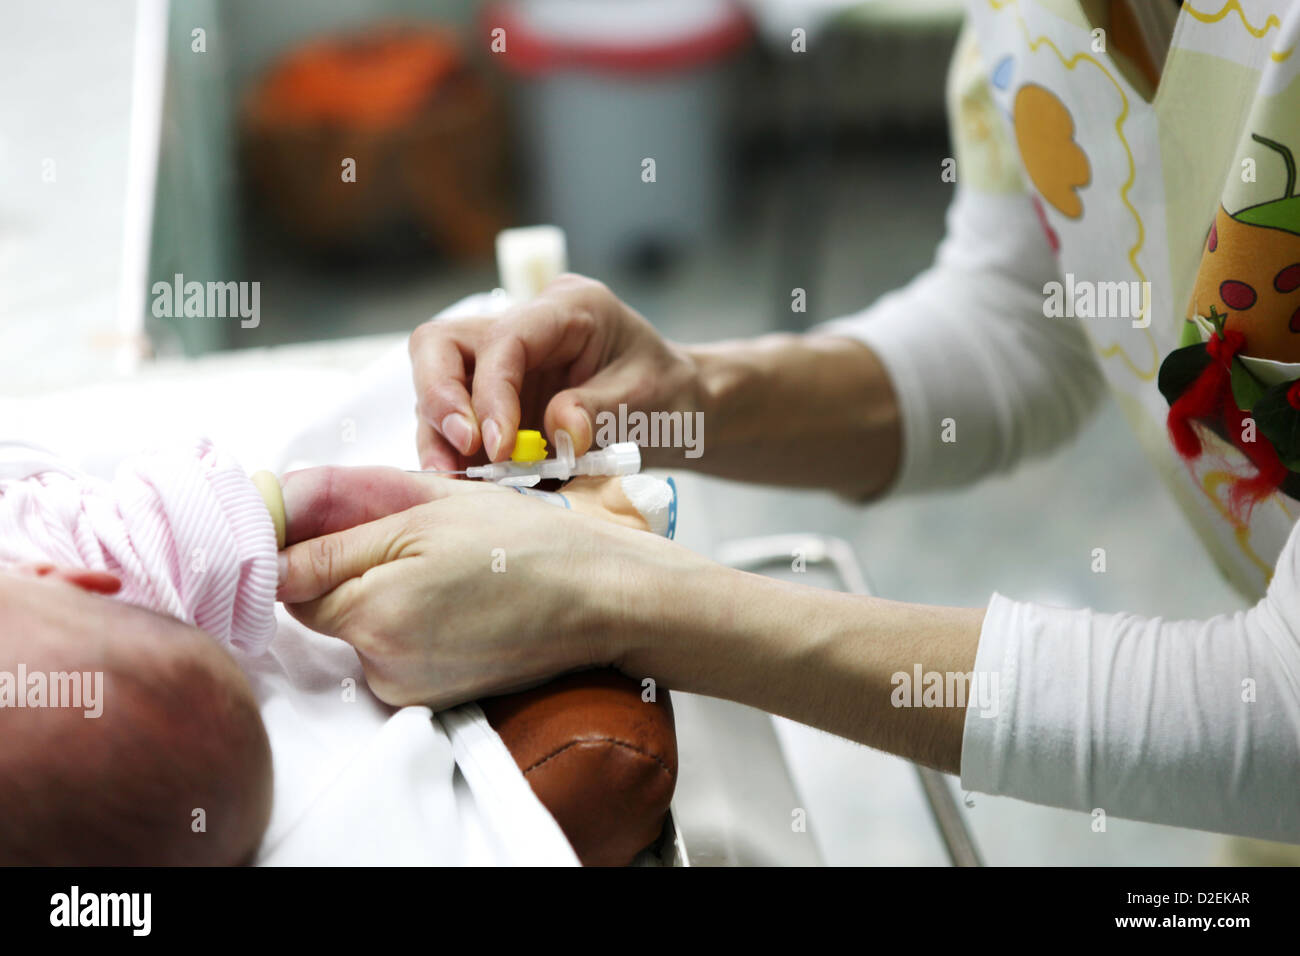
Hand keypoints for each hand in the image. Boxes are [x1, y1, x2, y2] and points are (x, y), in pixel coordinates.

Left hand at [276, 466, 690, 708]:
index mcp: (372, 611)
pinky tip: (452, 605)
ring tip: (442, 571)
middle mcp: (380, 664)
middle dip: (348, 569)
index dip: (303, 544)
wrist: (597, 598)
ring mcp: (405, 689)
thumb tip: (270, 535)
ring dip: (376, 598)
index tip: (334, 521)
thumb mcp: (426, 512)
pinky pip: (386, 656)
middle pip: (319, 608)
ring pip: (354, 631)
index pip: (287, 580)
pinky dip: (403, 628)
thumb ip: (338, 529)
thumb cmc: (522, 543)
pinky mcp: (428, 701)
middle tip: (409, 538)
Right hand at [409, 274, 697, 469]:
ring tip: (459, 484)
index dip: (491, 393)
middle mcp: (523, 326)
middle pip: (441, 346)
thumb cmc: (668, 395)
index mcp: (566, 308)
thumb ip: (601, 412)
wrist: (676, 410)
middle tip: (456, 457)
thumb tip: (558, 431)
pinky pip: (454, 425)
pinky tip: (473, 489)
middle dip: (439, 402)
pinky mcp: (494, 400)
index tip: (499, 448)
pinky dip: (458, 457)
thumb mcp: (649, 401)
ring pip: (437, 387)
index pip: (504, 338)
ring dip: (440, 439)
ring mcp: (502, 364)